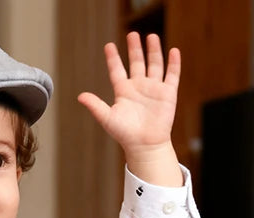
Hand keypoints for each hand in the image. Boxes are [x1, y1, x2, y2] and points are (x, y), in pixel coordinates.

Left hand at [78, 32, 179, 157]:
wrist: (145, 146)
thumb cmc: (125, 135)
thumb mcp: (108, 118)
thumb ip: (95, 106)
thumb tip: (80, 96)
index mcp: (123, 92)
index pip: (117, 70)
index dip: (113, 58)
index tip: (108, 46)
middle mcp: (138, 87)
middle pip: (137, 63)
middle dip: (135, 49)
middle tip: (132, 35)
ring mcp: (154, 89)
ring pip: (154, 65)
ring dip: (153, 51)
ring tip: (151, 36)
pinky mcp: (168, 94)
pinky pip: (172, 75)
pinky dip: (173, 63)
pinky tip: (173, 51)